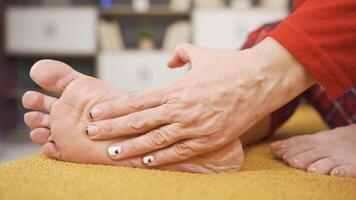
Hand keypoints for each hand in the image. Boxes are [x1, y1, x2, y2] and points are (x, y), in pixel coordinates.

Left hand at [86, 37, 314, 166]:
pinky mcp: (209, 139)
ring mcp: (194, 126)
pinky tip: (145, 163)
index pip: (137, 100)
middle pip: (139, 121)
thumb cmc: (229, 66)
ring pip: (155, 140)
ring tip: (111, 154)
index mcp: (175, 88)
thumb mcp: (201, 54)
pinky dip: (162, 158)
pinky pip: (180, 151)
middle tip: (91, 134)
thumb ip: (180, 54)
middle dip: (113, 129)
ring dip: (131, 148)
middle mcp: (180, 108)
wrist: (260, 79)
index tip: (96, 114)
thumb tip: (169, 61)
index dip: (114, 109)